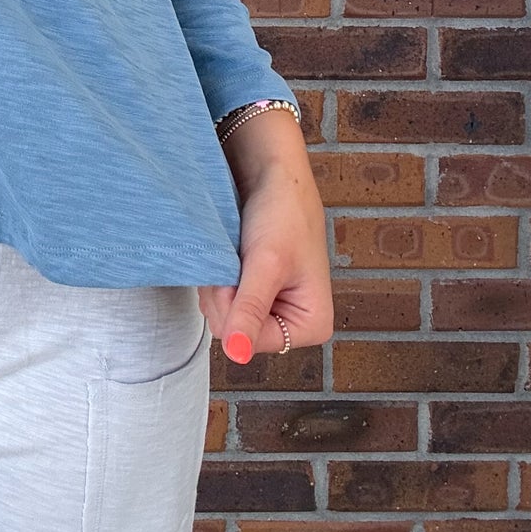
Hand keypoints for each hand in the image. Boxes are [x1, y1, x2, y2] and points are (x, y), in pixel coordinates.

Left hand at [198, 161, 333, 361]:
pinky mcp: (256, 294)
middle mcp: (295, 324)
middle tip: (235, 260)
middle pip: (235, 331)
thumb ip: (250, 310)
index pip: (251, 342)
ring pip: (224, 315)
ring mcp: (274, 309)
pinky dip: (218, 278)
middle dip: (225, 295)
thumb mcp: (266, 263)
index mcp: (313, 325)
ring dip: (219, 285)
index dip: (234, 308)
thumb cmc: (282, 214)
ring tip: (234, 255)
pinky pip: (222, 300)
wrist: (272, 176)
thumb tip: (236, 355)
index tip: (239, 272)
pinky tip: (228, 258)